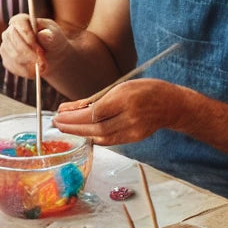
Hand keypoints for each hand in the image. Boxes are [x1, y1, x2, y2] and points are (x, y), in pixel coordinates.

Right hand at [0, 13, 68, 77]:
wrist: (52, 56)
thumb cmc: (53, 41)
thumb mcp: (56, 37)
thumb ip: (50, 35)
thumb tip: (43, 34)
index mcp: (22, 20)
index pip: (18, 23)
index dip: (27, 35)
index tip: (39, 48)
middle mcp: (10, 31)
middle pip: (13, 40)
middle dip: (29, 53)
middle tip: (43, 62)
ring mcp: (6, 46)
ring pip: (13, 55)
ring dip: (29, 63)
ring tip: (43, 67)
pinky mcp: (7, 59)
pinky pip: (13, 66)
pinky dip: (26, 71)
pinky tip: (35, 71)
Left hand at [53, 78, 183, 145]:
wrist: (171, 104)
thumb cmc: (145, 90)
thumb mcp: (121, 86)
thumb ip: (95, 98)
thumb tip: (68, 108)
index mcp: (126, 98)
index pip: (94, 112)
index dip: (74, 117)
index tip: (59, 114)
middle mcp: (131, 116)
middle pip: (96, 127)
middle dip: (73, 127)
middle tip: (56, 123)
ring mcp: (134, 130)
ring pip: (101, 137)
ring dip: (80, 133)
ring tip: (65, 128)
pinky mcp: (135, 138)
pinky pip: (109, 141)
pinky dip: (94, 138)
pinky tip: (83, 133)